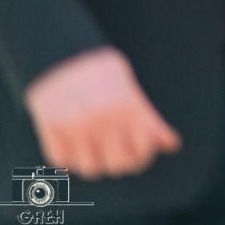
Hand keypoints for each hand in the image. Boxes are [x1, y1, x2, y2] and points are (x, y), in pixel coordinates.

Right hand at [23, 48, 181, 179]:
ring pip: (90, 169)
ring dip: (94, 162)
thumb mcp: (132, 90)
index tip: (136, 150)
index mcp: (128, 108)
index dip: (142, 157)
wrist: (63, 54)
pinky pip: (62, 161)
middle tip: (116, 152)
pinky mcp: (51, 128)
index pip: (142, 154)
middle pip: (117, 166)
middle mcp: (103, 120)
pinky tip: (74, 145)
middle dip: (119, 162)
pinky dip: (69, 158)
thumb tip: (172, 146)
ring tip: (95, 149)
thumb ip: (150, 120)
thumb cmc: (104, 73)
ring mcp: (76, 126)